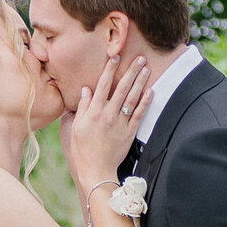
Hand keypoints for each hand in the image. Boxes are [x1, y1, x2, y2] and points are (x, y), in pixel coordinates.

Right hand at [66, 54, 152, 192]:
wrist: (95, 170)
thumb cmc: (82, 149)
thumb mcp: (75, 127)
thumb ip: (82, 107)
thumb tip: (86, 90)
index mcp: (93, 112)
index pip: (102, 85)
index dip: (109, 70)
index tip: (115, 57)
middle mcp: (108, 115)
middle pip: (121, 88)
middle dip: (131, 71)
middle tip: (140, 58)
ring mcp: (120, 123)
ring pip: (132, 98)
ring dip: (140, 82)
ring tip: (146, 69)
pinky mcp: (129, 133)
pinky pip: (139, 114)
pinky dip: (145, 102)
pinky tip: (151, 91)